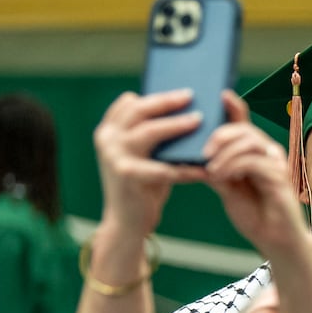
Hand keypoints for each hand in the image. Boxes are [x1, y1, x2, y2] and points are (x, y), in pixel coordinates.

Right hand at [92, 90, 204, 237]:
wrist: (128, 221)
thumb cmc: (143, 185)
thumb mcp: (144, 155)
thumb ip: (153, 134)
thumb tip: (184, 110)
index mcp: (109, 130)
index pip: (130, 102)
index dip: (155, 95)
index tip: (182, 90)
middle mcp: (107, 138)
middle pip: (139, 110)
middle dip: (168, 101)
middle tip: (192, 95)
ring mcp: (113, 156)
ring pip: (149, 132)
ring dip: (177, 126)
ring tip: (199, 121)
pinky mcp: (126, 175)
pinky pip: (163, 168)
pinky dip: (186, 169)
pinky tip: (205, 170)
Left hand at [201, 92, 309, 256]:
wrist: (275, 242)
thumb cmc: (254, 214)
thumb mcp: (226, 188)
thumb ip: (214, 168)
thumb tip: (191, 155)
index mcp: (255, 153)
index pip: (243, 124)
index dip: (233, 107)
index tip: (219, 94)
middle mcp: (268, 154)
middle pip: (245, 129)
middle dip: (221, 134)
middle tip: (202, 151)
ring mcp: (276, 165)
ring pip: (249, 142)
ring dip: (225, 152)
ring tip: (210, 168)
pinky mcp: (279, 179)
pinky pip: (254, 162)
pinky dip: (233, 165)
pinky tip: (221, 176)